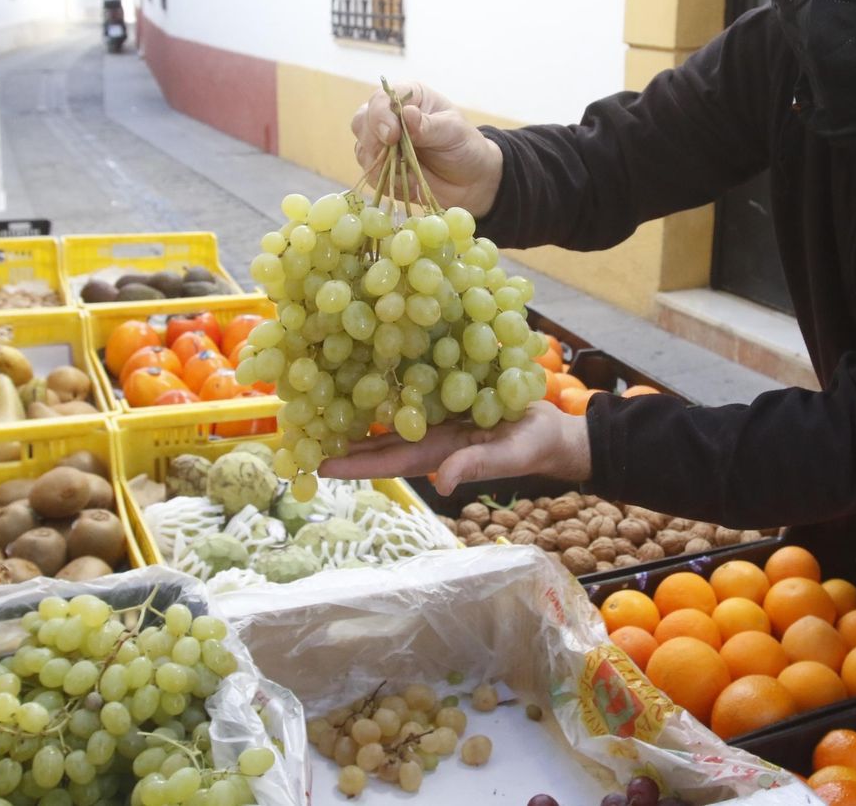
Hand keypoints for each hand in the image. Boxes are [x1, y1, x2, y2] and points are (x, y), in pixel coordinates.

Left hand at [319, 402, 591, 496]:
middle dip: (341, 440)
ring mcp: (436, 418)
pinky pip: (411, 391)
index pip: (385, 462)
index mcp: (436, 455)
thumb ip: (476, 467)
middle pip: (376, 442)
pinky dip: (388, 385)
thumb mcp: (508, 456)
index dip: (351, 464)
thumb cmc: (533, 445)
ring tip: (320, 400)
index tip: (315, 463)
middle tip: (301, 431)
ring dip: (357, 412)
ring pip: (388, 416)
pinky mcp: (447, 395)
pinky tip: (367, 369)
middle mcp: (428, 438)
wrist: (554, 428)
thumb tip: (442, 485)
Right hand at [350, 81, 504, 216]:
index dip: (380, 116)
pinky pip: (371, 174)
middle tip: (393, 157)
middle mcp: (391, 116)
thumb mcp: (454, 132)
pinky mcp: (382, 167)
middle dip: (373, 142)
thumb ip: (429, 125)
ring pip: (362, 149)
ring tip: (412, 174)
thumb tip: (407, 113)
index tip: (391, 136)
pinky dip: (388, 182)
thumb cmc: (465, 147)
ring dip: (382, 165)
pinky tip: (410, 183)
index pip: (381, 99)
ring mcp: (383, 142)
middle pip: (362, 122)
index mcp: (409, 97)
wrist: (471, 181)